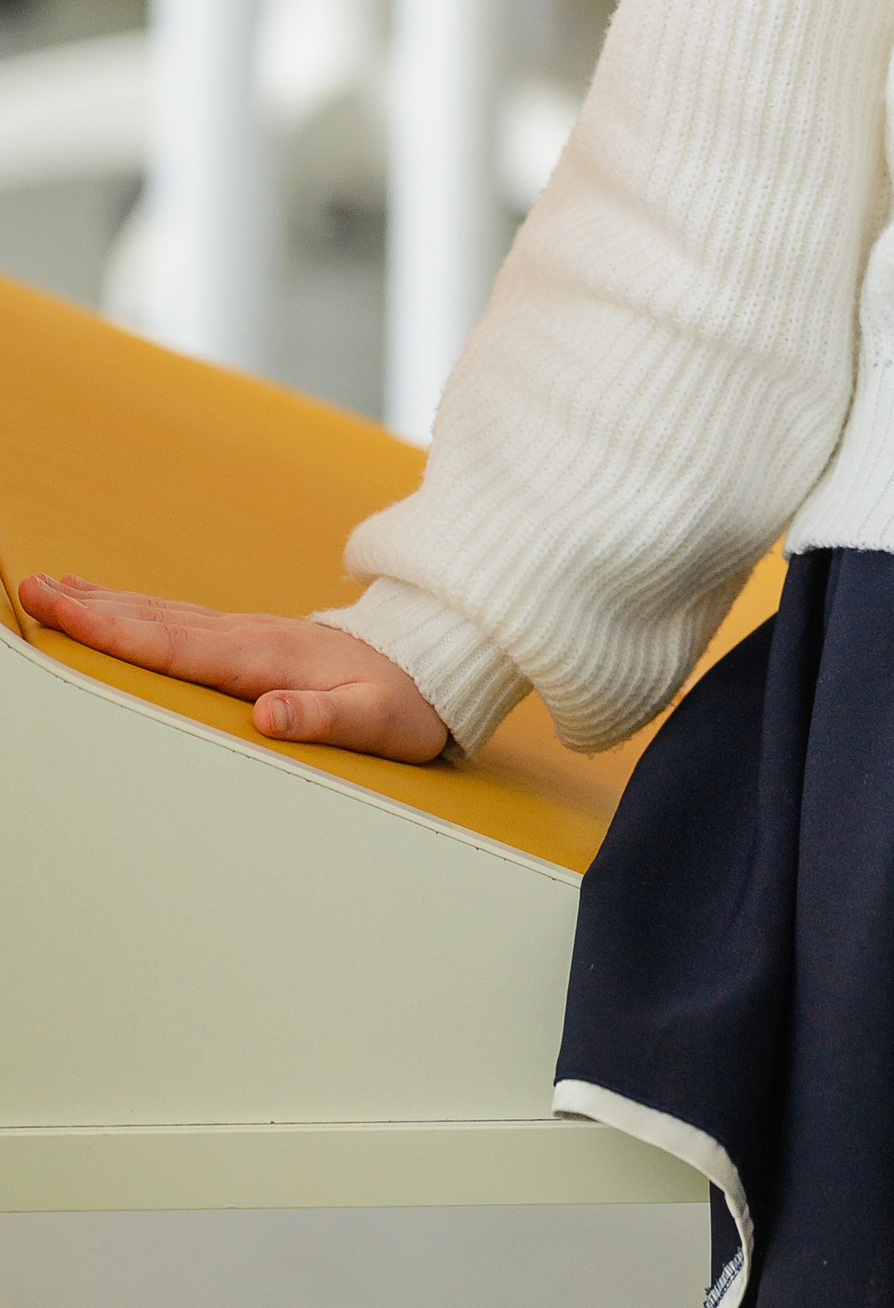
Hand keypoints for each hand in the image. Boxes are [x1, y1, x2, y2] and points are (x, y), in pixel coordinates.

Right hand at [17, 572, 450, 760]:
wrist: (438, 660)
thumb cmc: (407, 702)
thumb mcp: (377, 721)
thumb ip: (322, 719)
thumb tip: (265, 714)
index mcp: (267, 658)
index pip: (176, 645)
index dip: (115, 631)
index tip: (62, 610)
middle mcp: (251, 637)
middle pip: (157, 621)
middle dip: (91, 607)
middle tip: (31, 586)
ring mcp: (250, 633)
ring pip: (165, 615)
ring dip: (108, 603)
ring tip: (54, 587)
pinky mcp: (253, 638)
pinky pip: (183, 621)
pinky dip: (141, 612)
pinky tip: (117, 608)